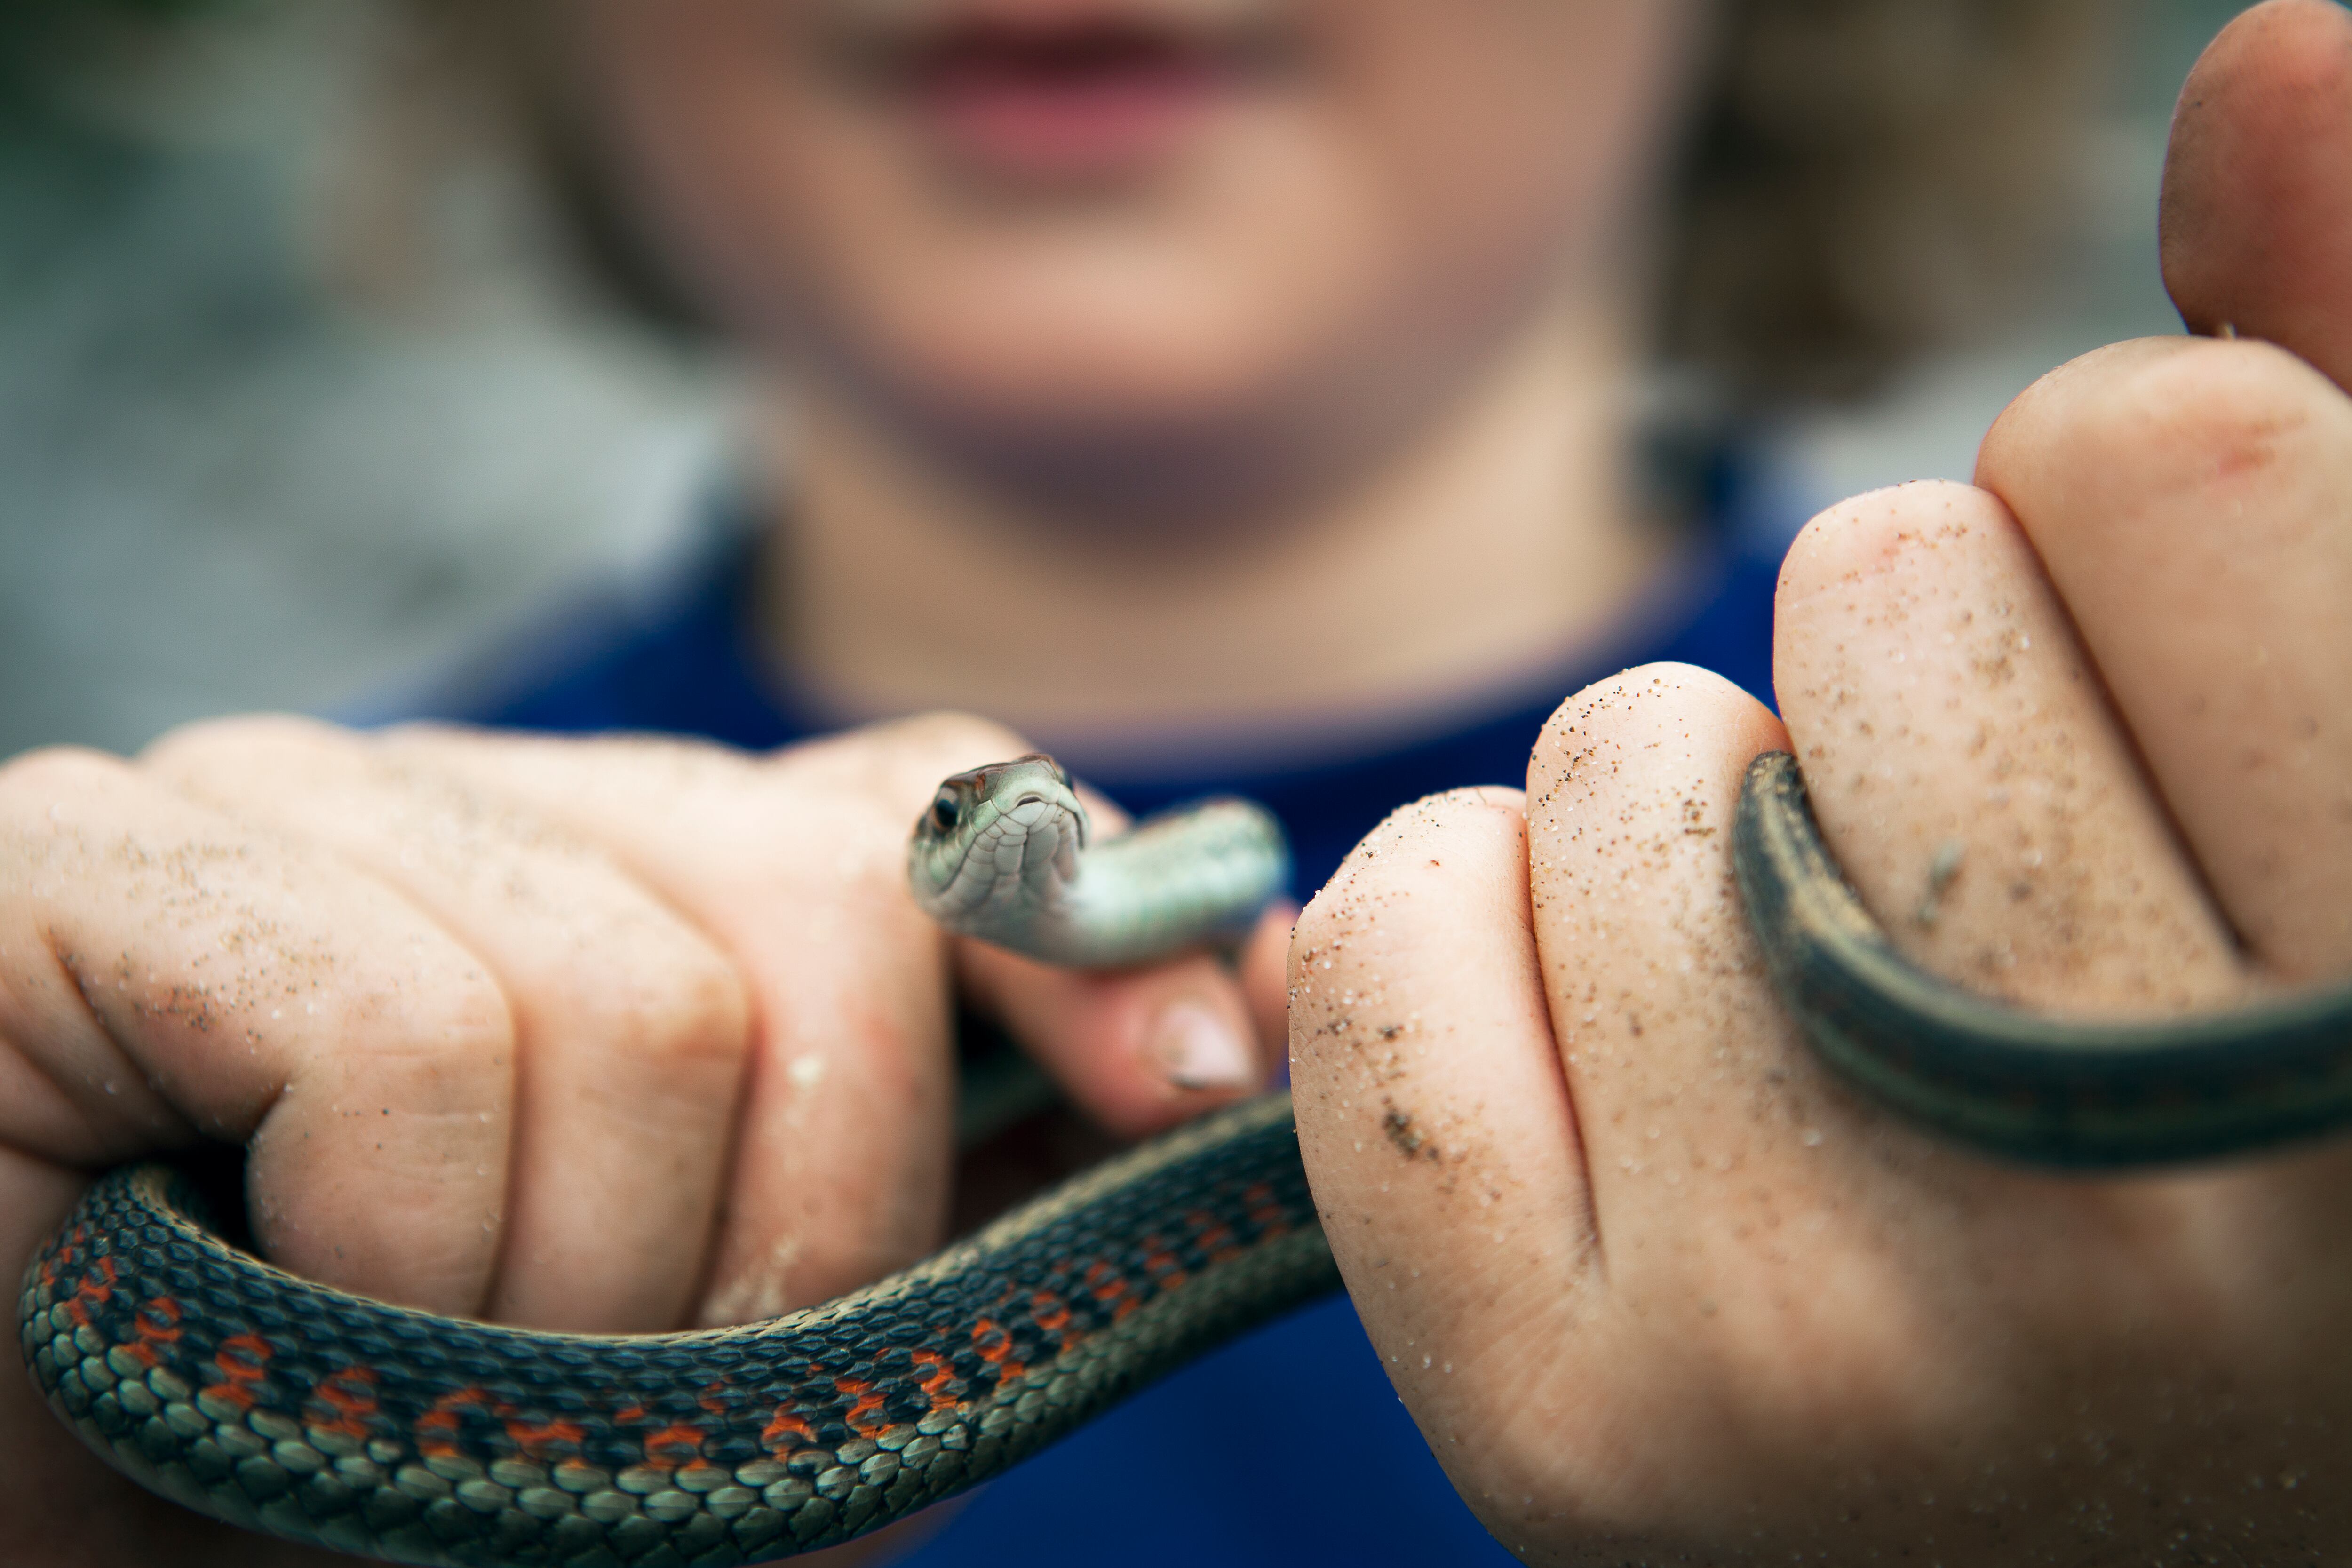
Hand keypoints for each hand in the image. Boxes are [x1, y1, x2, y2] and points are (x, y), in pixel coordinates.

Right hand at [0, 712, 1286, 1567]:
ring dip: (588, 1302)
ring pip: (642, 997)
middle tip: (654, 1395)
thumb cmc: (436, 1483)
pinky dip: (404, 1263)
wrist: (95, 1555)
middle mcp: (470, 795)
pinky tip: (292, 1329)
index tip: (1198, 1090)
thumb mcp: (772, 1353)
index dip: (1086, 938)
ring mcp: (271, 804)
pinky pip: (402, 1039)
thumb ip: (988, 1184)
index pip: (932, 799)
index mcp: (632, 873)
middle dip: (813, 1226)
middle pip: (825, 891)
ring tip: (454, 1397)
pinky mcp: (77, 872)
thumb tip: (1233, 1004)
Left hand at [1289, 4, 2351, 1561]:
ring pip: (1614, 765)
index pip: (2161, 454)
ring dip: (1708, 826)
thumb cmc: (2274, 1106)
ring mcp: (1837, 1366)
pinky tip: (1644, 1081)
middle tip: (2009, 905)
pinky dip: (1478, 940)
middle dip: (1922, 682)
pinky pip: (1396, 943)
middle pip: (1872, 593)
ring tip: (1855, 1028)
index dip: (2142, 511)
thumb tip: (2270, 58)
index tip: (2170, 686)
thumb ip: (2344, 395)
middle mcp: (2155, 1239)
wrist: (2119, 1489)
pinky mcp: (1572, 1438)